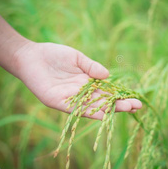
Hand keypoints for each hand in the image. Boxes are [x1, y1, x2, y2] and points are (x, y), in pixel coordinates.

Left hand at [16, 42, 141, 119]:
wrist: (31, 55)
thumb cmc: (53, 54)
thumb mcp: (77, 58)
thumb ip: (91, 67)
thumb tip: (108, 75)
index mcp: (85, 83)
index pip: (106, 92)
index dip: (120, 95)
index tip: (135, 98)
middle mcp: (80, 94)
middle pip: (102, 102)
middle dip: (119, 104)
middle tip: (136, 106)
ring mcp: (69, 99)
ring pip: (92, 107)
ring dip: (108, 109)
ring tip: (125, 109)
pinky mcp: (57, 101)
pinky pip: (75, 109)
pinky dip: (88, 112)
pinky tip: (102, 113)